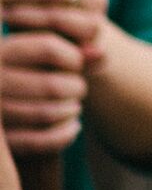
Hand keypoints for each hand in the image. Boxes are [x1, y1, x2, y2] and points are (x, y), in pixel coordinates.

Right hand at [0, 32, 88, 154]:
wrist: (10, 113)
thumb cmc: (35, 75)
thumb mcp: (48, 57)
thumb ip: (76, 49)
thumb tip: (102, 54)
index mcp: (1, 50)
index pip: (49, 47)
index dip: (74, 57)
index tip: (78, 64)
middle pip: (51, 85)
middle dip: (76, 88)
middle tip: (79, 89)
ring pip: (47, 114)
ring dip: (71, 111)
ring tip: (76, 107)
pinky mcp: (1, 142)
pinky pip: (40, 142)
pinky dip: (64, 135)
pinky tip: (74, 128)